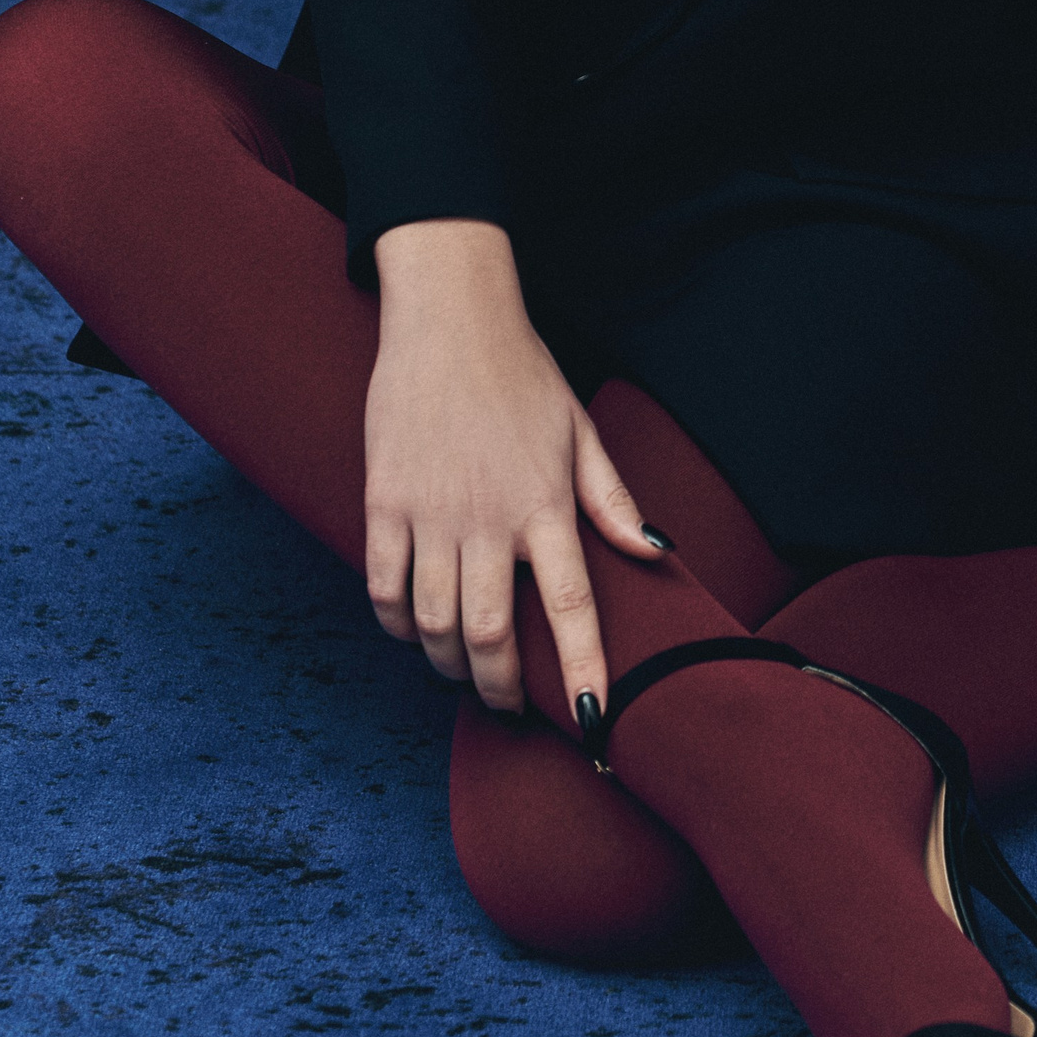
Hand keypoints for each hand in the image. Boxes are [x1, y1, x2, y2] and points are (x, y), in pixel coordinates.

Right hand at [363, 220, 660, 720]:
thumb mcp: (579, 430)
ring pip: (435, 622)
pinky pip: (385, 588)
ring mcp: (432, 511)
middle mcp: (489, 517)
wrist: (449, 318)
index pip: (573, 605)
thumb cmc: (522, 373)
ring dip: (448, 662)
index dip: (582, 668)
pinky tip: (413, 630)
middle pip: (492, 635)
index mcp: (546, 503)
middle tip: (507, 706)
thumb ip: (611, 499)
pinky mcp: (385, 501)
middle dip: (500, 688)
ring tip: (461, 670)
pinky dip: (397, 624)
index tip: (590, 719)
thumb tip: (652, 551)